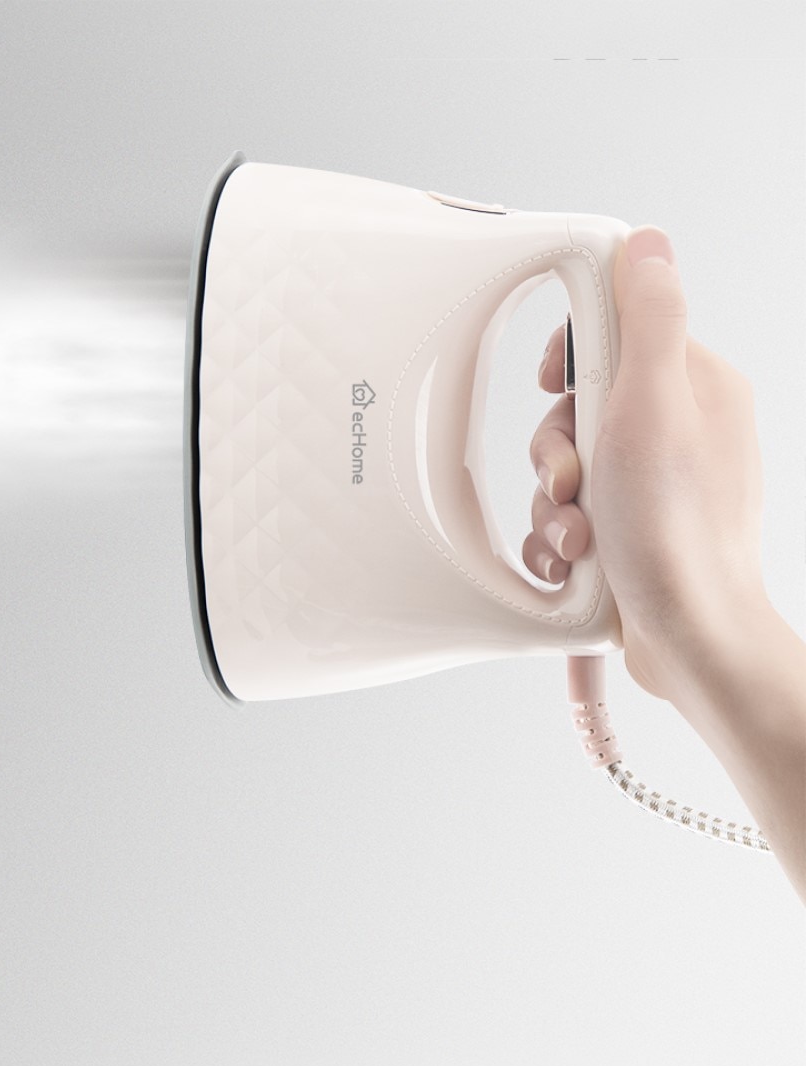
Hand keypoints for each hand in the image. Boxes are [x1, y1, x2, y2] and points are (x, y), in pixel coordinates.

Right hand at [526, 226, 769, 699]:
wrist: (688, 638)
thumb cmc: (676, 533)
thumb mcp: (653, 407)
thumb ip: (648, 319)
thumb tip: (646, 245)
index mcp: (695, 389)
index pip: (616, 334)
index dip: (571, 357)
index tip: (552, 382)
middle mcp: (677, 434)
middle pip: (578, 409)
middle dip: (557, 454)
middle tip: (573, 482)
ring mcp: (651, 487)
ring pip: (566, 470)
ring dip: (554, 506)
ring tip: (578, 538)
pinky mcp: (627, 532)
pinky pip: (567, 516)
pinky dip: (558, 539)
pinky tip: (573, 560)